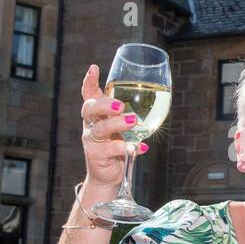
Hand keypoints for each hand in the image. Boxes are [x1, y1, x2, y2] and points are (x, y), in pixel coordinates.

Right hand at [79, 63, 145, 187]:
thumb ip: (128, 114)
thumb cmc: (115, 145)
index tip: (94, 68)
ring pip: (100, 129)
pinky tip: (141, 147)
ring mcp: (92, 141)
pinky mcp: (97, 156)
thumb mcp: (120, 127)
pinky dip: (129, 147)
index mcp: (96, 115)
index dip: (89, 82)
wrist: (107, 175)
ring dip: (116, 124)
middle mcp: (91, 125)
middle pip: (90, 109)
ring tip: (132, 121)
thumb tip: (155, 98)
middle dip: (104, 105)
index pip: (88, 95)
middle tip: (120, 105)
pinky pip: (113, 150)